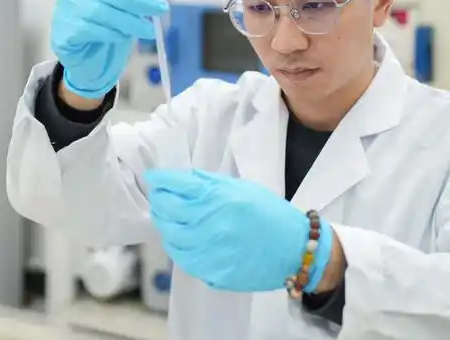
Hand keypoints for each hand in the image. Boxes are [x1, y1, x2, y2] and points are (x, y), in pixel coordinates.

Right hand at [50, 0, 167, 98]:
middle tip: (162, 8)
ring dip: (129, 21)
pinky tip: (124, 37)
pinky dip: (111, 33)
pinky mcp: (64, 33)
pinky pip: (90, 31)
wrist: (86, 60)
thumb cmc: (107, 28)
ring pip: (101, 12)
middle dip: (139, 0)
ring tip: (149, 30)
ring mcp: (66, 11)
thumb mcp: (125, 9)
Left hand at [145, 169, 332, 292]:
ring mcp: (209, 250)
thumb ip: (211, 183)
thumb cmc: (270, 214)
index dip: (160, 180)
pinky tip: (181, 240)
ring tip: (167, 219)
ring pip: (170, 236)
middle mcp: (211, 223)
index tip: (154, 178)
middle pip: (167, 210)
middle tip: (159, 197)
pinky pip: (183, 259)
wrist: (295, 249)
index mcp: (219, 198)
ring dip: (165, 225)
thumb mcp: (242, 188)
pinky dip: (177, 247)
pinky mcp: (212, 272)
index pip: (177, 185)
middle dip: (159, 201)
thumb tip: (182, 178)